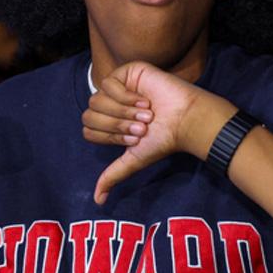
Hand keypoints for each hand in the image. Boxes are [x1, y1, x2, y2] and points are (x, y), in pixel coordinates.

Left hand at [81, 61, 233, 203]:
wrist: (183, 120)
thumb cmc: (163, 139)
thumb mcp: (134, 159)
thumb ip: (113, 175)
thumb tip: (97, 201)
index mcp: (109, 122)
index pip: (89, 130)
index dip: (110, 137)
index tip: (136, 138)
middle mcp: (111, 104)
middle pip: (90, 114)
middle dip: (117, 125)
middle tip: (143, 127)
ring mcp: (118, 86)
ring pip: (98, 99)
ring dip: (123, 112)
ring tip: (147, 114)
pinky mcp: (127, 71)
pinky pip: (110, 83)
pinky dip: (126, 96)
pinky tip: (144, 100)